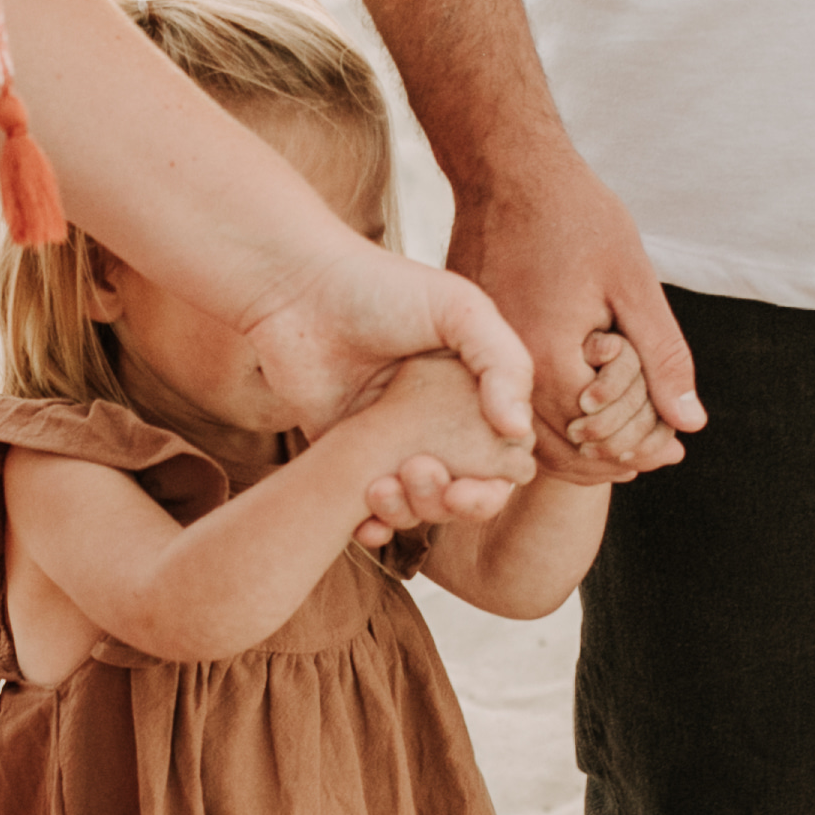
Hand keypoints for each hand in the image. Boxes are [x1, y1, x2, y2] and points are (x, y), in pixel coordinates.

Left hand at [236, 236, 534, 510]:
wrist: (297, 292)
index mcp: (474, 394)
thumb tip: (518, 432)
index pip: (503, 459)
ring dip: (408, 513)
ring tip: (381, 485)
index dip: (495, 483)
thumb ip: (503, 363)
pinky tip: (365, 520)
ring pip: (417, 508)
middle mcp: (437, 424)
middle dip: (451, 504)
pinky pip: (365, 510)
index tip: (470, 485)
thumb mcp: (459, 310)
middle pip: (464, 494)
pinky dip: (370, 526)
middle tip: (420, 475)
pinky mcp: (344, 456)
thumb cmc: (381, 288)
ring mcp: (390, 443)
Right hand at [443, 146, 703, 479]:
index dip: (645, 445)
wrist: (507, 172)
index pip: (602, 438)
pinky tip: (584, 420)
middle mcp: (504, 372)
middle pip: (564, 451)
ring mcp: (481, 365)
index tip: (674, 445)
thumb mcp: (635, 283)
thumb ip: (663, 358)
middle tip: (659, 453)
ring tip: (628, 449)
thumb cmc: (575, 216)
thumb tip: (690, 424)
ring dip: (582, 451)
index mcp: (546, 359)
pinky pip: (511, 413)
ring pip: (532, 442)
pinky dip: (550, 427)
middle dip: (618, 457)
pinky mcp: (471, 353)